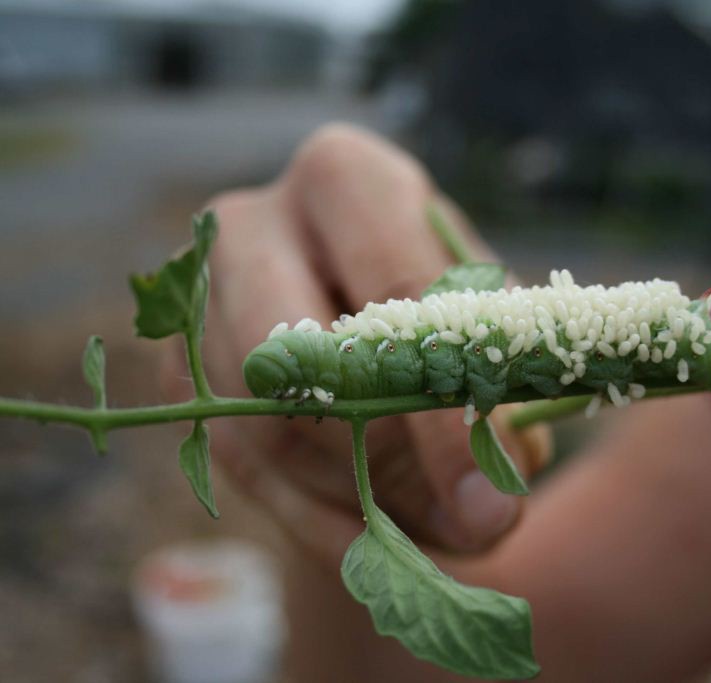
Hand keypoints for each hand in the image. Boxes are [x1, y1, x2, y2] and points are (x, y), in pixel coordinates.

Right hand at [162, 124, 549, 562]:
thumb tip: (490, 501)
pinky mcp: (176, 370)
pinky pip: (239, 466)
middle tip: (471, 525)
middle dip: (390, 457)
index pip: (397, 288)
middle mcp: (251, 223)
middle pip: (299, 353)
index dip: (448, 403)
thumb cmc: (438, 300)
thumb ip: (492, 392)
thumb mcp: (486, 321)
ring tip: (450, 534)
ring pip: (263, 424)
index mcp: (345, 178)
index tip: (496, 494)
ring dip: (361, 501)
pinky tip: (382, 544)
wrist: (356, 299)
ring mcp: (197, 299)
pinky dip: (321, 521)